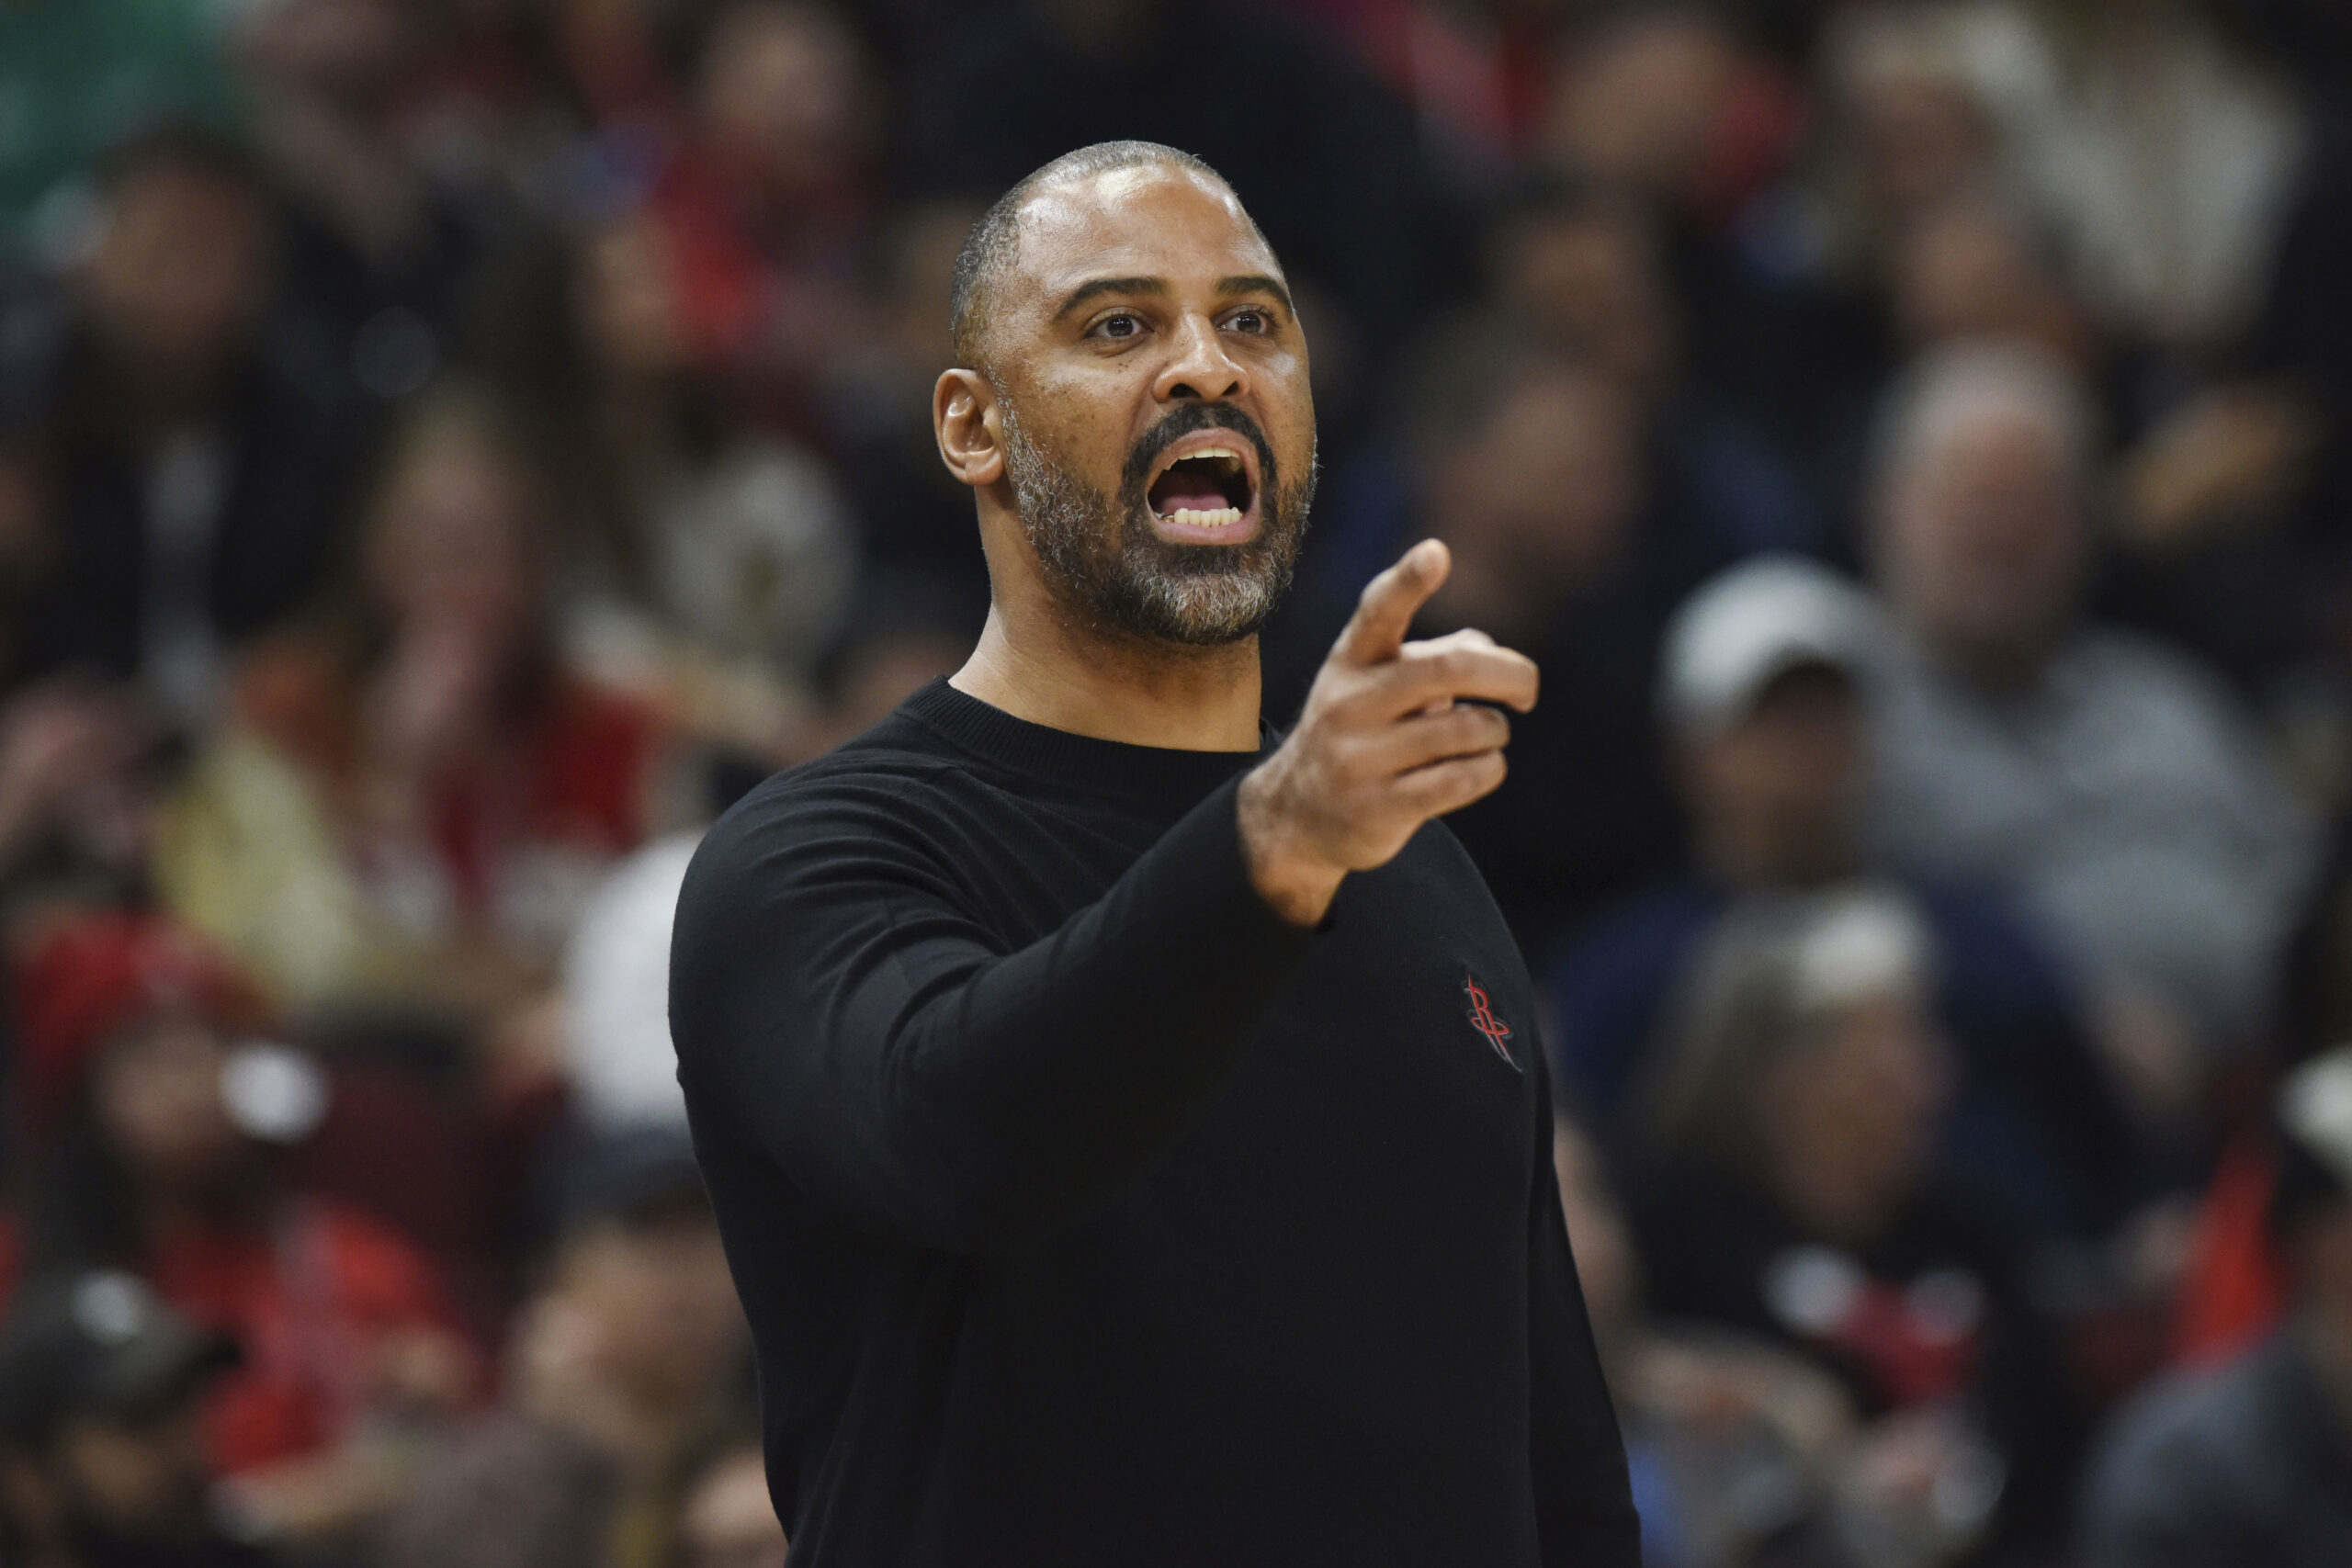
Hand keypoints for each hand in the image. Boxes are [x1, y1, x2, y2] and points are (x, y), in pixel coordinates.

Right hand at [1237, 540, 1536, 924]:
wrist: (1298, 813)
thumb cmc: (1362, 730)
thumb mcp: (1381, 682)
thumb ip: (1440, 655)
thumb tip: (1490, 652)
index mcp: (1352, 659)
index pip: (1379, 611)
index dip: (1410, 581)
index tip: (1437, 553)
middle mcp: (1349, 703)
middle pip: (1450, 669)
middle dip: (1510, 674)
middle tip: (1527, 691)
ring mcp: (1359, 759)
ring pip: (1470, 729)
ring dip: (1496, 731)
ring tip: (1484, 738)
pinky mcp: (1379, 809)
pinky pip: (1466, 778)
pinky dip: (1489, 768)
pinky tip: (1476, 769)